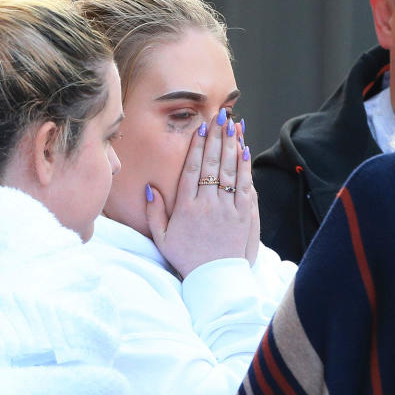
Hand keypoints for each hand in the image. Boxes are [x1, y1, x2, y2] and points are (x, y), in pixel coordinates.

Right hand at [146, 108, 254, 277]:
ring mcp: (227, 209)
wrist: (214, 279)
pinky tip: (244, 151)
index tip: (201, 126)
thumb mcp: (162, 237)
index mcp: (186, 208)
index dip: (197, 145)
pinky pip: (244, 186)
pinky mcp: (243, 216)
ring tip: (234, 125)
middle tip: (220, 115)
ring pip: (229, 171)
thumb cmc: (186, 258)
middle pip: (212, 163)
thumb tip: (150, 187)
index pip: (192, 168)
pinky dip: (244, 167)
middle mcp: (207, 204)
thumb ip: (155, 211)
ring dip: (232, 145)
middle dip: (217, 137)